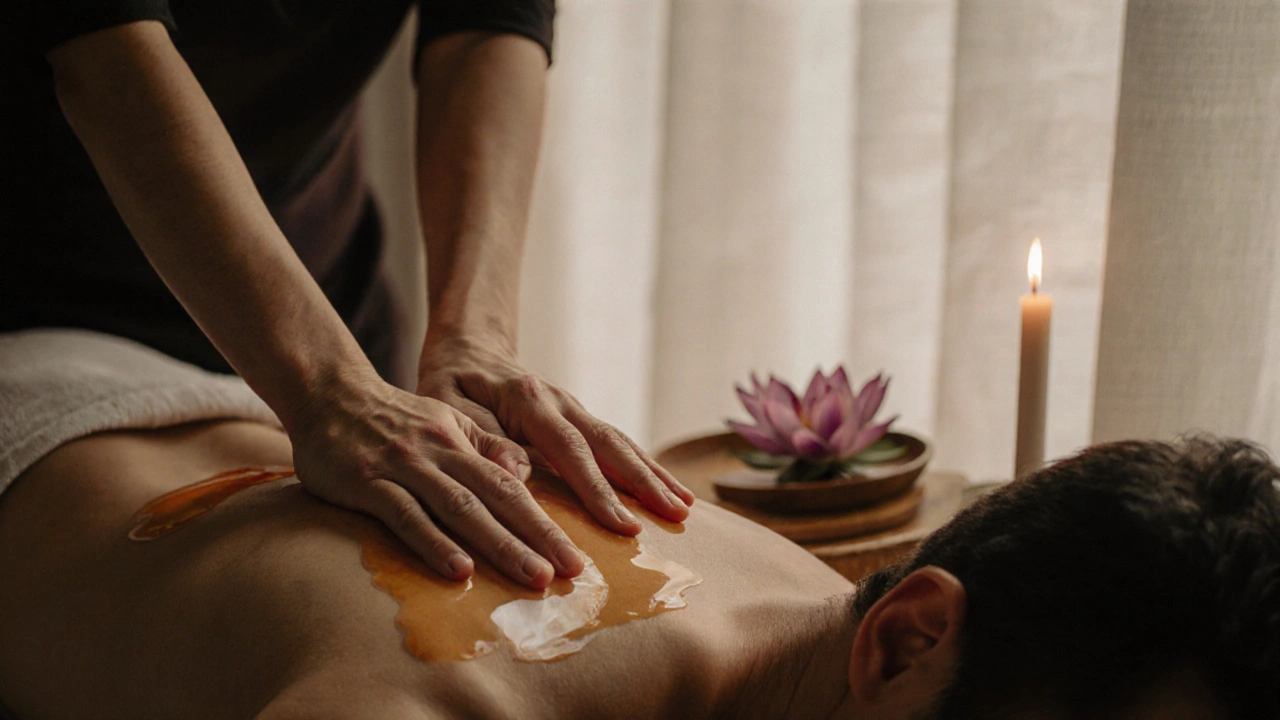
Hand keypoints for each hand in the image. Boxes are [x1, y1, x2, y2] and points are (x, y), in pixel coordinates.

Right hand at [287, 369, 585, 589]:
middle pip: (497, 497)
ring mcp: (403, 467)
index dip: (546, 521)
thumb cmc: (394, 420)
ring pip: (459, 507)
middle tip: (571, 572)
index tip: (576, 555)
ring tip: (533, 575)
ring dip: (499, 543)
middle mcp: (439, 452)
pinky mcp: (367, 482)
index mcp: (462, 441)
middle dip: (538, 536)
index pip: (513, 486)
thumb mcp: (447, 423)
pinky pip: (404, 515)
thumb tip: (526, 476)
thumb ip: (485, 448)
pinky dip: (433, 543)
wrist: (329, 394)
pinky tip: (459, 570)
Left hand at [416, 334, 694, 536]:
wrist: (465, 349)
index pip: (570, 449)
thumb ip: (481, 440)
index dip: (598, 489)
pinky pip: (616, 443)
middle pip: (610, 443)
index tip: (621, 525)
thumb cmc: (450, 384)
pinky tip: (669, 489)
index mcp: (528, 399)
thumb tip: (519, 476)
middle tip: (675, 517)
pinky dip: (645, 466)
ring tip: (684, 508)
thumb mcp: (447, 408)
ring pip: (620, 442)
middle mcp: (560, 401)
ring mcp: (574, 408)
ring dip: (653, 475)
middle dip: (644, 483)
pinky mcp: (578, 418)